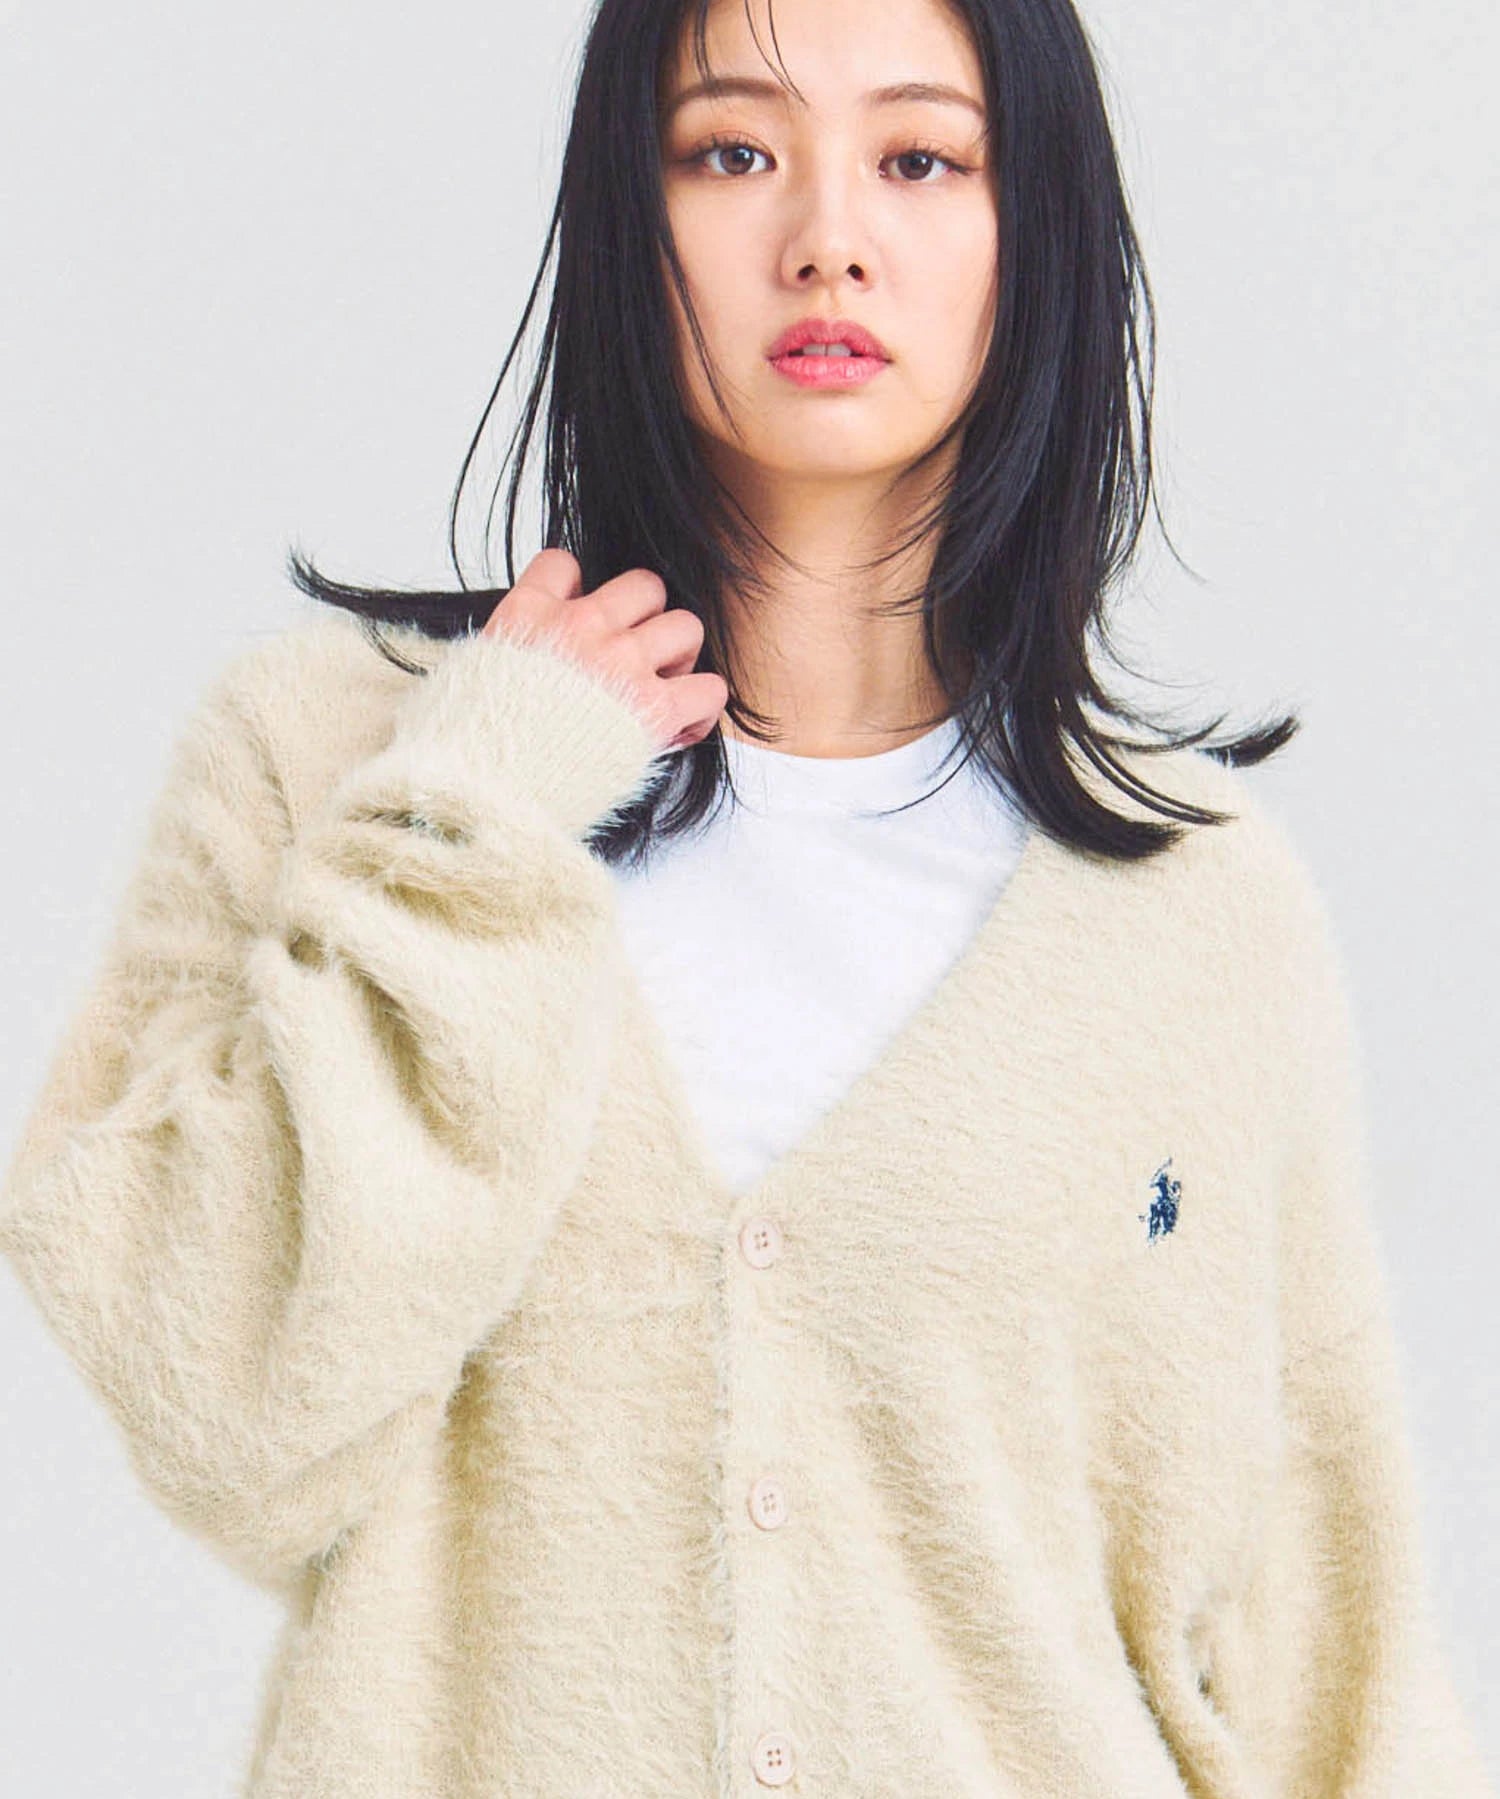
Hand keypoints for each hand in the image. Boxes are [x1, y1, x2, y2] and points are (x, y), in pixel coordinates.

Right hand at [483, 549, 728, 750]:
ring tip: (662, 688)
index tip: (579, 627)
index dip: (577, 592)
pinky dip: (702, 707)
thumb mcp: (466, 676)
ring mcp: (620, 663)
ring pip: (686, 626)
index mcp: (527, 615)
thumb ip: (505, 653)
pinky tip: (679, 726)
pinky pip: (710, 688)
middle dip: (646, 618)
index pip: (563, 564)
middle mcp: (578, 628)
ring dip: (680, 657)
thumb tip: (517, 661)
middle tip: (634, 658)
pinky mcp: (652, 708)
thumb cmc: (470, 748)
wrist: (482, 790)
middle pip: (644, 585)